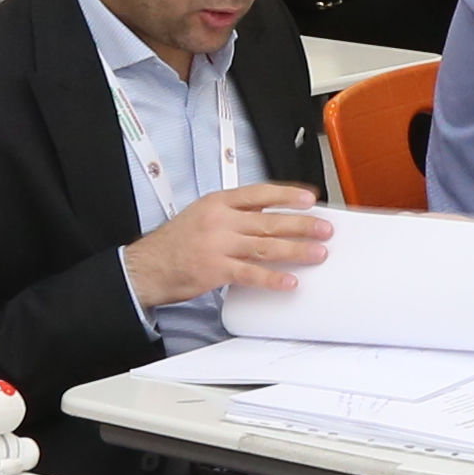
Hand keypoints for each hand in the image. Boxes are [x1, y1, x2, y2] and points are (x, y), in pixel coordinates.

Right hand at [128, 180, 330, 308]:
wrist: (148, 266)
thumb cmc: (176, 242)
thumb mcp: (202, 214)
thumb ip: (233, 213)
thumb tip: (269, 216)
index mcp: (219, 202)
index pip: (260, 193)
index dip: (288, 195)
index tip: (310, 198)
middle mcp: (221, 220)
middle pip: (269, 220)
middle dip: (302, 225)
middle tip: (325, 229)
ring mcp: (219, 245)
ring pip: (265, 246)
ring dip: (296, 250)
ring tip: (318, 253)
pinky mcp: (216, 270)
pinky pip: (251, 274)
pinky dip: (272, 277)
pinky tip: (289, 281)